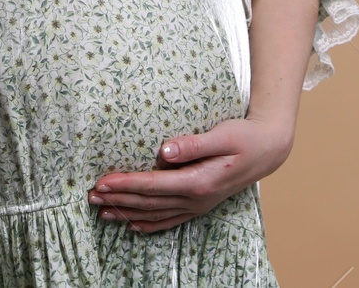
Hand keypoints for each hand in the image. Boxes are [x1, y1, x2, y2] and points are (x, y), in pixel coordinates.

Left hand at [86, 116, 294, 232]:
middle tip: (90, 196)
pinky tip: (132, 224)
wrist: (268, 150)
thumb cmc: (245, 137)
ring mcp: (197, 205)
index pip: (153, 185)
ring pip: (155, 214)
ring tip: (102, 211)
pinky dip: (149, 224)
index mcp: (198, 182)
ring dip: (127, 212)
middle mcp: (196, 199)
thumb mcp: (222, 134)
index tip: (102, 182)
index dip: (125, 184)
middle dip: (118, 199)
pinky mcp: (199, 204)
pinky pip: (169, 220)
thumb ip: (193, 144)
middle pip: (149, 202)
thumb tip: (164, 151)